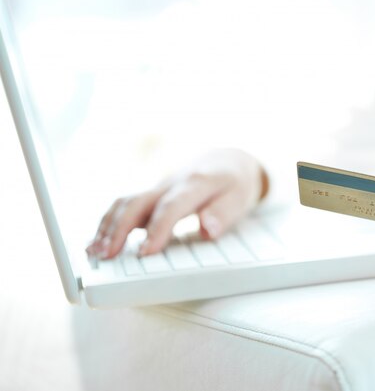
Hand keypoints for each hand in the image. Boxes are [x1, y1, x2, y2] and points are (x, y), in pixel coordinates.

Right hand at [86, 148, 267, 258]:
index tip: (145, 252)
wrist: (228, 159)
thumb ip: (223, 214)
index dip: (157, 229)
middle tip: (106, 255)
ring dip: (108, 226)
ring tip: (94, 252)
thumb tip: (208, 229)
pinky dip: (109, 222)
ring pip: (126, 202)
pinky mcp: (152, 193)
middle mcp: (172, 183)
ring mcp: (158, 187)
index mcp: (196, 183)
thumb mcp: (240, 197)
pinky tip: (97, 242)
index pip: (172, 206)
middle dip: (118, 228)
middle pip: (138, 202)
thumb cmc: (235, 182)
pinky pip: (126, 205)